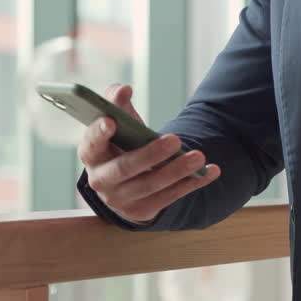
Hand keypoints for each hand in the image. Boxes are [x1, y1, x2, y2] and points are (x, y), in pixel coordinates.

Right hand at [78, 84, 219, 223]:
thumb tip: (123, 89)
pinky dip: (191, 184)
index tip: (112, 121)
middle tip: (175, 139)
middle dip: (150, 154)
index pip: (91, 143)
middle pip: (124, 168)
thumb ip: (116, 102)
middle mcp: (100, 180)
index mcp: (91, 154)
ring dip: (176, 171)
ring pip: (150, 185)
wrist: (125, 183)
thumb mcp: (118, 123)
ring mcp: (120, 199)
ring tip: (198, 157)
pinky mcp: (141, 210)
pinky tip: (210, 171)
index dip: (98, 133)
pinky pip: (168, 198)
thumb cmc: (122, 144)